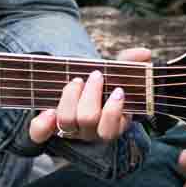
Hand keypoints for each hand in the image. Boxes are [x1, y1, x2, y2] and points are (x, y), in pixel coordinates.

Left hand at [29, 48, 154, 145]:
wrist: (81, 89)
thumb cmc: (103, 85)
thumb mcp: (116, 74)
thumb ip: (129, 62)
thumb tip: (145, 53)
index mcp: (110, 125)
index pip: (110, 129)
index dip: (113, 111)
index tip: (118, 90)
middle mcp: (90, 131)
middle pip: (88, 119)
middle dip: (92, 94)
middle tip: (96, 75)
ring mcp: (70, 130)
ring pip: (66, 121)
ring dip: (70, 97)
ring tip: (77, 80)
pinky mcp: (49, 127)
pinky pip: (40, 134)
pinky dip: (42, 124)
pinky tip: (47, 111)